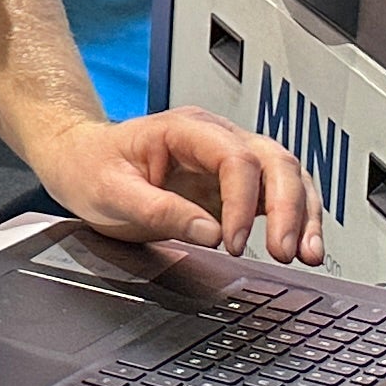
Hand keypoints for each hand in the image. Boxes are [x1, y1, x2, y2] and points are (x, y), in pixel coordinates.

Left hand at [34, 107, 323, 264]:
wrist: (79, 161)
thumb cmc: (91, 166)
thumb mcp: (112, 192)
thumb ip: (159, 210)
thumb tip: (208, 232)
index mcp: (185, 130)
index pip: (234, 157)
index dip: (243, 200)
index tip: (233, 240)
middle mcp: (215, 138)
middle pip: (274, 161)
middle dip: (289, 208)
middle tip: (285, 252)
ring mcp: (229, 160)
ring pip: (287, 175)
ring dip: (303, 214)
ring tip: (306, 255)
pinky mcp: (234, 185)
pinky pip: (278, 195)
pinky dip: (296, 219)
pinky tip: (303, 246)